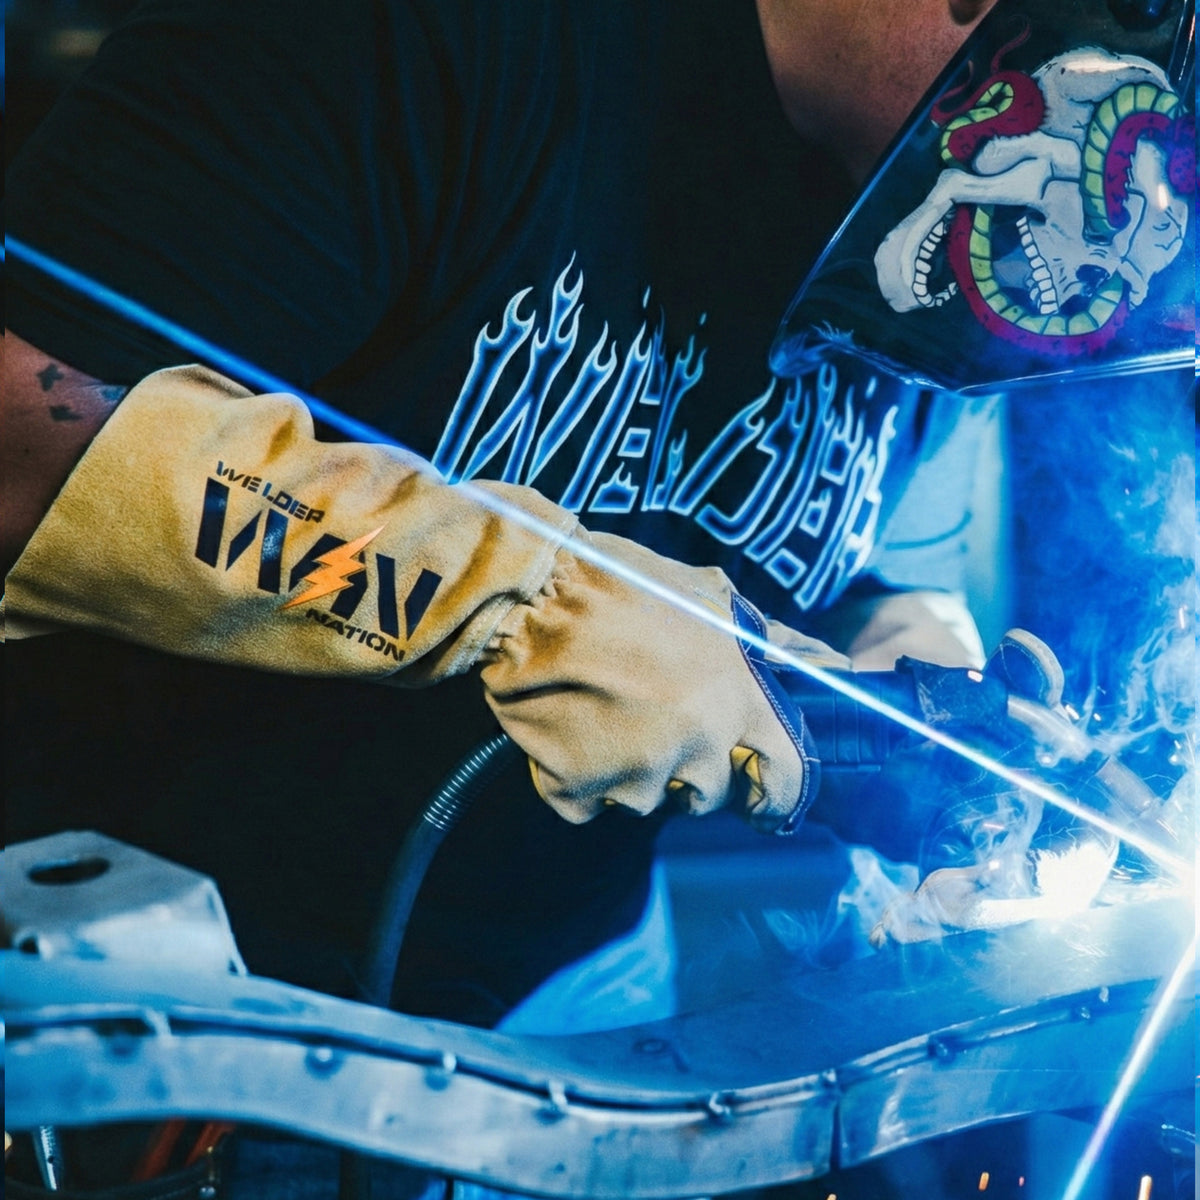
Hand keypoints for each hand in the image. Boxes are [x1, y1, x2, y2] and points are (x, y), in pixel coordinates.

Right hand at [479, 530, 847, 831]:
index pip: (787, 777)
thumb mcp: (711, 596)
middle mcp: (697, 744)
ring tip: (603, 713)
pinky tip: (568, 730)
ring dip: (629, 772)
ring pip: (644, 799)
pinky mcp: (580, 786)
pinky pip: (588, 803)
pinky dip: (578, 780)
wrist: (531, 594)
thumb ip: (770, 640)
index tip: (765, 800)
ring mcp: (637, 772)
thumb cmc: (620, 583)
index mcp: (737, 699)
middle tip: (655, 727)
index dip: (777, 794)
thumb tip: (825, 661)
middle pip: (708, 795)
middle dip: (688, 773)